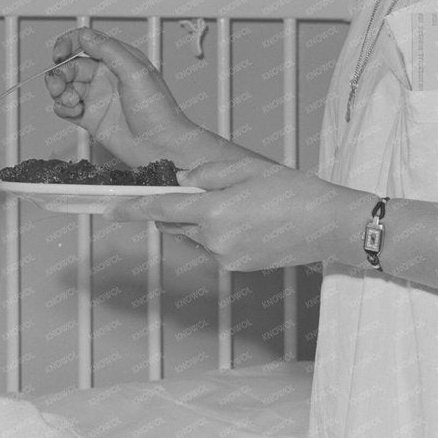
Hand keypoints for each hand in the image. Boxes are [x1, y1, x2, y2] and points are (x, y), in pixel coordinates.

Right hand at [44, 28, 200, 166]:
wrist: (161, 147)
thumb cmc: (158, 110)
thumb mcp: (136, 72)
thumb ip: (109, 50)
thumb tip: (85, 36)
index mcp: (118, 59)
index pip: (86, 42)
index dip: (68, 44)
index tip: (60, 53)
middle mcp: (105, 76)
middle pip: (71, 65)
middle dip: (60, 72)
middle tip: (59, 84)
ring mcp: (97, 97)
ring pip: (65, 85)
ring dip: (59, 90)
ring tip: (69, 99)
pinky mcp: (90, 118)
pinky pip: (65, 107)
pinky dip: (62, 108)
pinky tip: (75, 111)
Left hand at [108, 156, 363, 271]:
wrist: (329, 226)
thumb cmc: (292, 190)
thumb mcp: (246, 169)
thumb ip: (206, 173)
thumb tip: (180, 179)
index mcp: (214, 210)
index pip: (161, 209)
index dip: (132, 208)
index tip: (108, 210)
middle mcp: (214, 239)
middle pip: (175, 223)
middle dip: (174, 208)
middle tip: (191, 188)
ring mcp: (225, 257)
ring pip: (194, 235)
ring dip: (200, 219)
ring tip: (237, 202)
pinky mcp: (236, 267)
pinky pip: (213, 246)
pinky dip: (217, 232)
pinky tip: (247, 219)